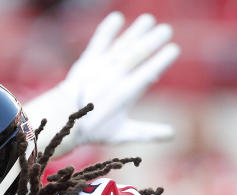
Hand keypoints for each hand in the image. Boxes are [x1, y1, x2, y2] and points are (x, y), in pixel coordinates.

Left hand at [23, 12, 179, 156]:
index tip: (173, 49)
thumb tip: (172, 135)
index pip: (147, 74)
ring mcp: (99, 69)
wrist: (63, 121)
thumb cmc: (94, 130)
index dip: (161, 60)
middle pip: (135, 56)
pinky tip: (117, 17)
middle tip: (166, 30)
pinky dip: (106, 30)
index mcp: (124, 95)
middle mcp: (112, 79)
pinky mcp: (86, 62)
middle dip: (152, 41)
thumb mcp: (121, 134)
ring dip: (135, 32)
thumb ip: (147, 132)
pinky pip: (98, 43)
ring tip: (148, 20)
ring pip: (120, 47)